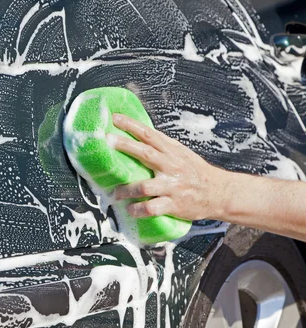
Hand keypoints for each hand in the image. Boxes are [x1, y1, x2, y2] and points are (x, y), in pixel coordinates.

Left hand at [107, 113, 228, 220]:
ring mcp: (171, 186)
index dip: (131, 125)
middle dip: (125, 146)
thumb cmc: (195, 172)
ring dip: (126, 190)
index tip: (115, 118)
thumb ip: (162, 145)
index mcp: (171, 152)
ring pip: (144, 186)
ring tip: (115, 193)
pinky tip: (130, 209)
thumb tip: (141, 132)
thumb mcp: (182, 153)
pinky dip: (138, 209)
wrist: (219, 193)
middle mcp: (171, 166)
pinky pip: (151, 208)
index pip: (149, 134)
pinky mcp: (173, 204)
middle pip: (145, 153)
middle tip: (107, 141)